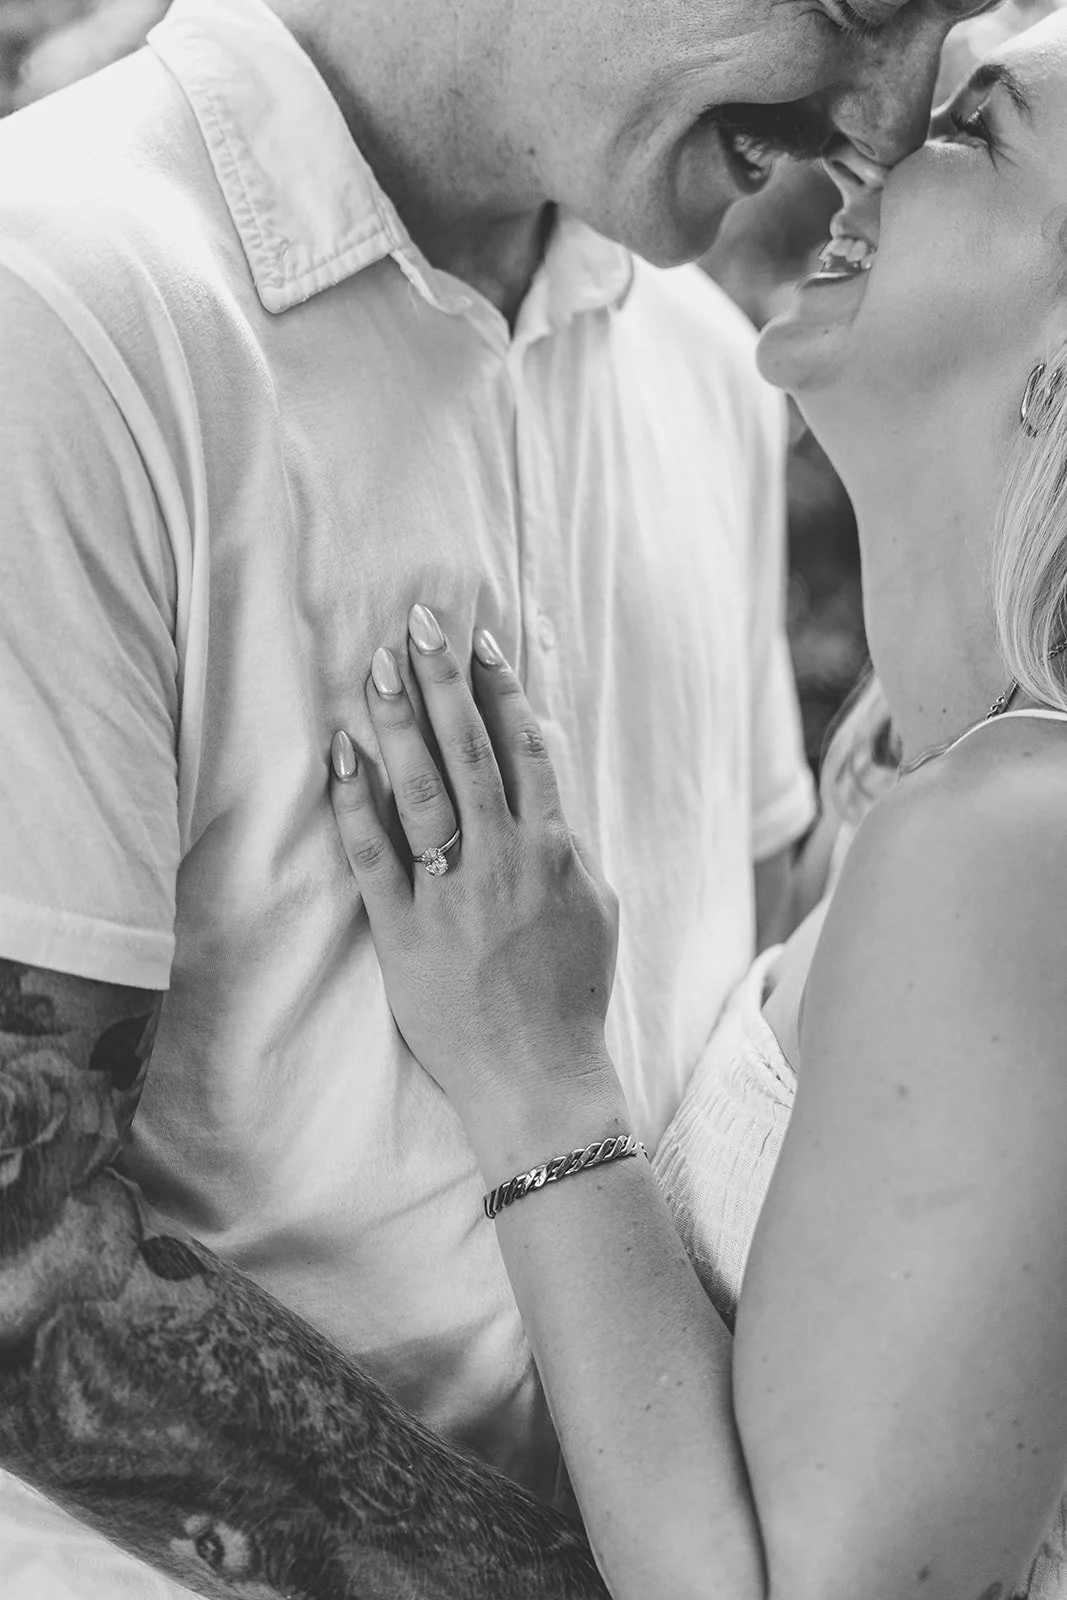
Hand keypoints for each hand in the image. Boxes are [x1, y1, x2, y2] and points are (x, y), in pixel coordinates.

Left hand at [328, 606, 620, 1144]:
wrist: (538, 1078)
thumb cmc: (571, 994)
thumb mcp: (596, 909)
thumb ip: (571, 844)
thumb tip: (548, 789)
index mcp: (554, 852)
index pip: (527, 750)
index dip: (503, 690)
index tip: (481, 643)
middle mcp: (503, 862)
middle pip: (472, 752)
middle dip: (444, 682)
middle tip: (420, 624)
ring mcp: (451, 896)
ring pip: (422, 790)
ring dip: (399, 722)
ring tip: (378, 666)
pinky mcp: (404, 933)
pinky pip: (373, 856)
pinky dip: (355, 803)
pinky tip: (340, 754)